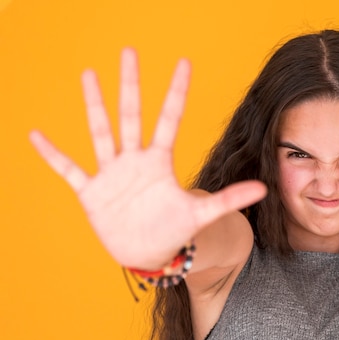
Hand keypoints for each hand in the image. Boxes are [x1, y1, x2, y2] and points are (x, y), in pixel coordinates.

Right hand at [30, 48, 265, 267]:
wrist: (148, 252)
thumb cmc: (173, 230)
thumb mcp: (200, 214)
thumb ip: (228, 199)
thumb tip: (264, 190)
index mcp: (159, 161)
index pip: (170, 118)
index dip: (176, 92)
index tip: (184, 62)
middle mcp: (134, 160)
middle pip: (131, 115)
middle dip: (130, 85)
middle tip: (129, 51)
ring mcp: (111, 174)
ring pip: (101, 132)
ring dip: (94, 106)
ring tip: (88, 74)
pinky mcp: (91, 192)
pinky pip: (68, 169)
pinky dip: (53, 155)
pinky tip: (35, 136)